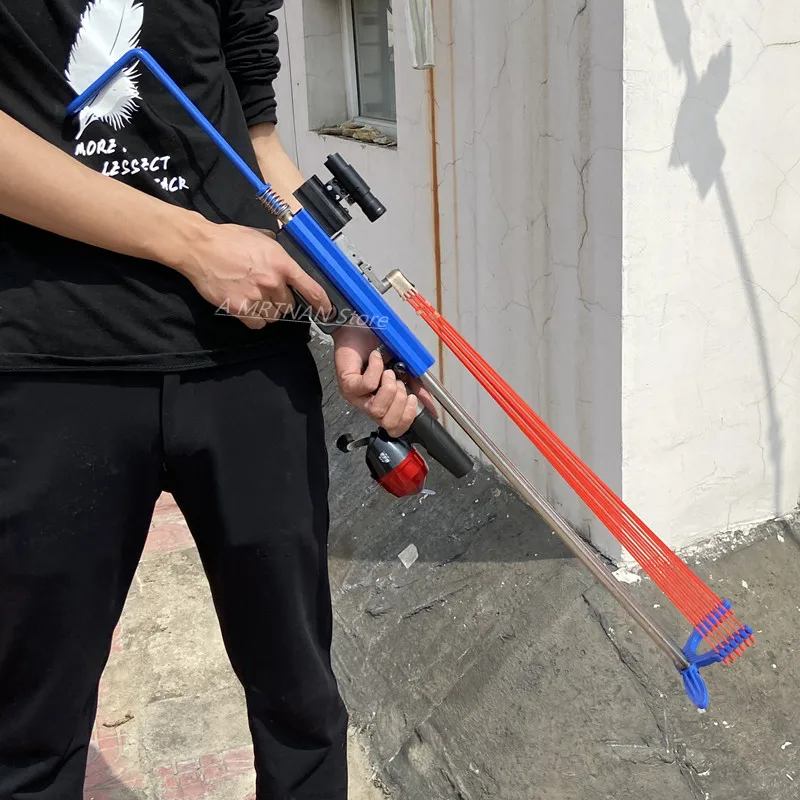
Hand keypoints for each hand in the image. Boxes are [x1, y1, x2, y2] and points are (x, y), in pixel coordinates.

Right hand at [175, 221, 331, 329]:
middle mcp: (272, 282)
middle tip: (267, 291)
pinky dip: (254, 319)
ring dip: (268, 311)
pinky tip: (246, 306)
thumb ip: (278, 252)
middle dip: (281, 301)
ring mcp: (256, 297)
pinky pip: (258, 324)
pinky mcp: (240, 308)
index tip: (326, 311)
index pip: (312, 289)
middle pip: (290, 306)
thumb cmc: (228, 239)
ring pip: (274, 316)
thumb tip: (288, 260)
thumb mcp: (261, 237)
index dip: (322, 303)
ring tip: (254, 297)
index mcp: (282, 263)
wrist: (199, 247)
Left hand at [333, 322, 436, 436]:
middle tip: (399, 384)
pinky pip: (367, 386)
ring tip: (388, 372)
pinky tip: (376, 359)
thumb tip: (430, 407)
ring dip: (389, 388)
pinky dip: (376, 371)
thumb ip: (416, 387)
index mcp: (383, 404)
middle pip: (387, 424)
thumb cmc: (377, 348)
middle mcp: (369, 403)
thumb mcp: (404, 370)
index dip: (407, 419)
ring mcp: (357, 397)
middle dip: (400, 404)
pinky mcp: (348, 385)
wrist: (358, 329)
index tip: (413, 399)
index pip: (395, 428)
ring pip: (377, 409)